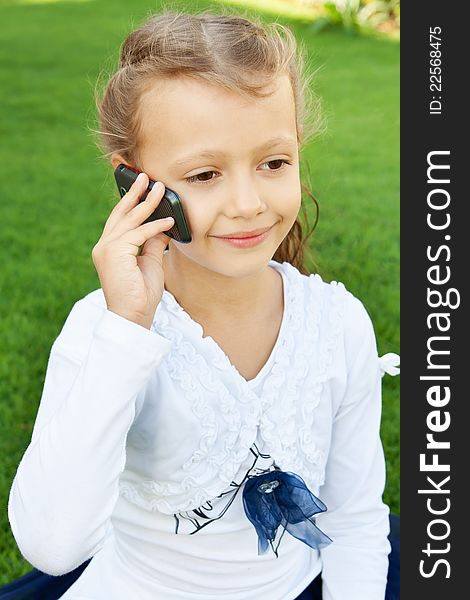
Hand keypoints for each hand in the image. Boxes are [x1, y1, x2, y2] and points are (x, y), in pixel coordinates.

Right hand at [92, 173, 173, 328]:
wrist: (134, 316)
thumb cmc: (142, 294)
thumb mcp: (151, 262)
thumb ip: (153, 242)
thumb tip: (162, 225)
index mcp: (110, 249)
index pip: (120, 220)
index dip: (130, 202)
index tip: (142, 187)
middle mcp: (104, 246)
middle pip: (121, 213)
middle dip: (134, 193)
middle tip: (145, 176)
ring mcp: (107, 249)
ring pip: (130, 220)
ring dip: (147, 203)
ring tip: (160, 188)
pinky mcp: (115, 253)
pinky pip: (139, 234)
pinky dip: (155, 226)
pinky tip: (169, 222)